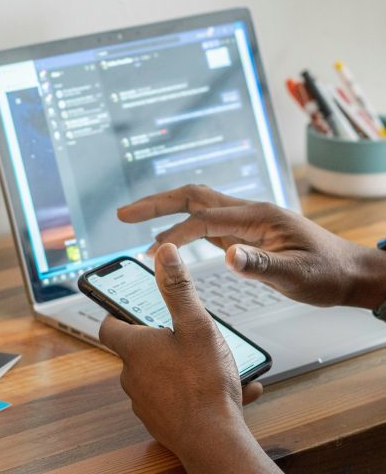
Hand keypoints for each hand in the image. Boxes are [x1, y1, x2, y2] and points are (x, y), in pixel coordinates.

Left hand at [99, 243, 262, 463]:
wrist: (214, 443)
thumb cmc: (204, 382)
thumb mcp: (196, 325)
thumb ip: (179, 288)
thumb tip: (165, 253)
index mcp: (135, 349)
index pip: (109, 326)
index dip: (117, 314)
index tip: (129, 307)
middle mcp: (133, 377)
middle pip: (138, 351)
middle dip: (162, 341)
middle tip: (189, 333)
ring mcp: (146, 404)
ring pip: (161, 377)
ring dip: (185, 368)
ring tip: (221, 365)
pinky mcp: (163, 425)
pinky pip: (179, 401)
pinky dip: (198, 393)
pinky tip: (233, 392)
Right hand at [118, 184, 378, 307]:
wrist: (350, 273)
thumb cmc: (328, 273)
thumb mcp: (297, 276)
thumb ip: (262, 266)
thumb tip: (227, 257)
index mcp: (259, 217)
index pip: (205, 218)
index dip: (174, 230)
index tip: (149, 245)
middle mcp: (250, 213)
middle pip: (194, 197)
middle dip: (157, 203)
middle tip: (123, 214)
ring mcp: (247, 222)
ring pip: (199, 206)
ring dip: (166, 211)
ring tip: (135, 222)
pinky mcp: (247, 234)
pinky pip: (208, 223)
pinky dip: (183, 226)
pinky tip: (171, 239)